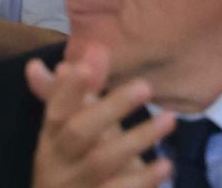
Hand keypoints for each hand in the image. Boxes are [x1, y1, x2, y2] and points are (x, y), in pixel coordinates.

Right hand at [25, 43, 174, 187]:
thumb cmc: (76, 162)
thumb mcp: (74, 129)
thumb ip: (79, 92)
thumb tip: (81, 48)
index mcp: (52, 138)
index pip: (57, 109)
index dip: (70, 89)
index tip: (86, 66)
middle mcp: (58, 162)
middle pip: (79, 132)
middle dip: (111, 108)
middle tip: (146, 86)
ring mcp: (76, 186)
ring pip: (101, 162)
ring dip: (138, 139)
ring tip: (169, 119)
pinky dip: (143, 180)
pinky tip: (166, 165)